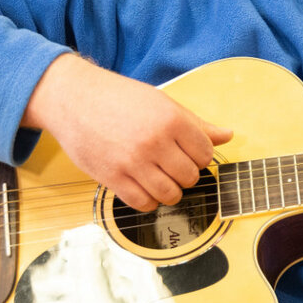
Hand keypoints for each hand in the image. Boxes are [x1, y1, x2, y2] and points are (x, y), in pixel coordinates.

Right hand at [23, 54, 233, 211]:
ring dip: (170, 191)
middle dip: (185, 174)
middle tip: (172, 164)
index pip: (205, 154)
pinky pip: (143, 203)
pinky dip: (149, 200)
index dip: (199, 156)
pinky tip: (145, 187)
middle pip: (190, 177)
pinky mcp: (112, 178)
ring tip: (160, 177)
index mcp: (171, 120)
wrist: (74, 98)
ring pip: (170, 194)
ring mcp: (132, 162)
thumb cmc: (120, 99)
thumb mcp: (163, 103)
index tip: (188, 153)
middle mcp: (154, 142)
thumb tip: (228, 136)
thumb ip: (196, 124)